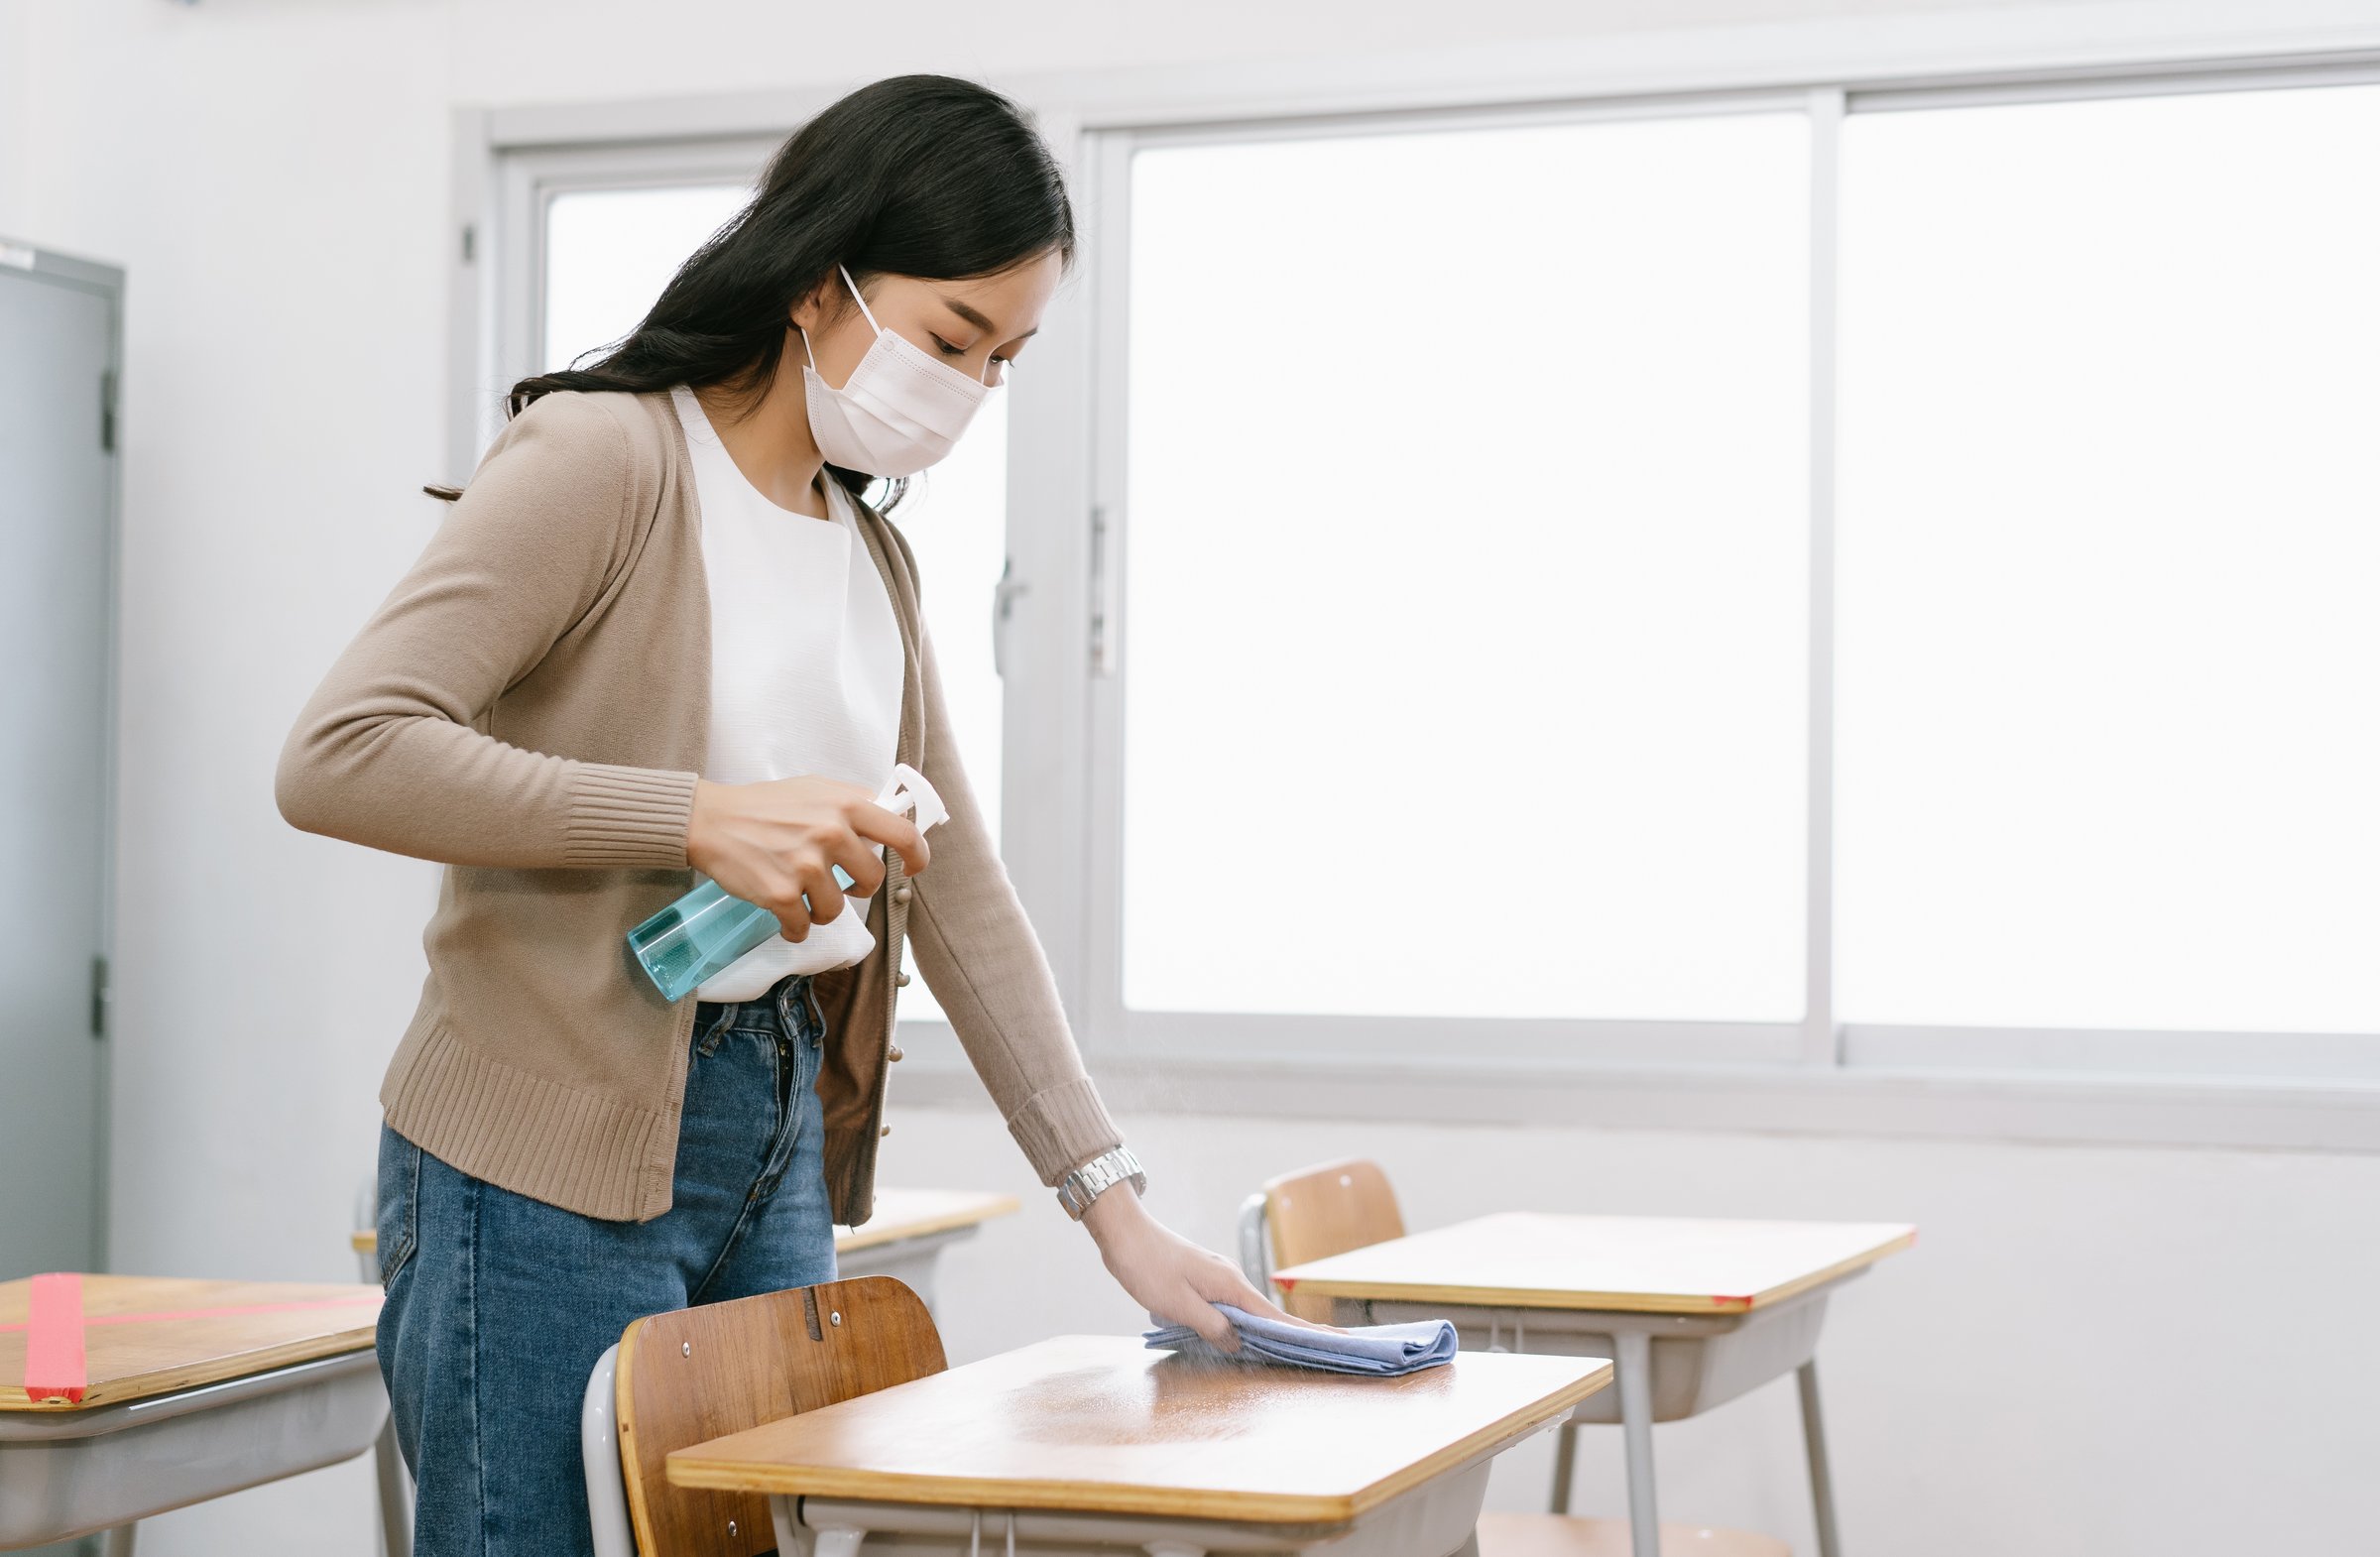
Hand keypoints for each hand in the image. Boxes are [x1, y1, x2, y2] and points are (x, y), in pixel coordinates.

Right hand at [685, 775, 929, 942]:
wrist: (711, 820)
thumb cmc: (764, 805)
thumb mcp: (816, 788)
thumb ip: (852, 802)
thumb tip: (891, 816)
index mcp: (846, 805)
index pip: (903, 834)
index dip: (917, 856)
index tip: (912, 868)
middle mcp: (831, 833)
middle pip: (872, 880)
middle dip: (859, 889)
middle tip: (841, 886)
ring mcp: (806, 865)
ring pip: (836, 910)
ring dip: (822, 910)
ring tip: (803, 896)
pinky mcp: (781, 893)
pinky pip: (802, 927)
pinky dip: (795, 928)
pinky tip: (785, 918)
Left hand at [1079, 1185, 1342, 1350]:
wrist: (1124, 1233)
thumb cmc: (1148, 1267)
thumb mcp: (1179, 1305)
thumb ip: (1212, 1326)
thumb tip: (1240, 1342)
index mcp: (1231, 1285)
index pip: (1275, 1316)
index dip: (1306, 1331)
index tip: (1338, 1340)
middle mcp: (1230, 1278)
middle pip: (1269, 1311)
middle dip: (1297, 1331)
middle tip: (1328, 1345)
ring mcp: (1218, 1276)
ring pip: (1249, 1308)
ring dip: (1270, 1327)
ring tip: (1292, 1346)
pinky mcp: (1204, 1278)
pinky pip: (1232, 1304)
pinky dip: (1245, 1319)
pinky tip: (1243, 1332)